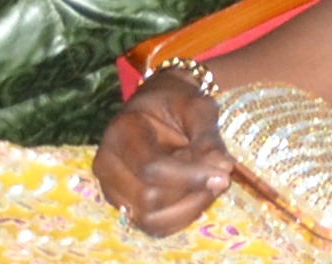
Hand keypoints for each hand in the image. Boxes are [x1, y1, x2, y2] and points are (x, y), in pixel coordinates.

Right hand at [88, 69, 234, 233]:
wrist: (157, 107)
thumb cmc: (178, 103)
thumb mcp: (197, 107)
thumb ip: (208, 136)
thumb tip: (222, 168)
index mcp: (121, 131)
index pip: (151, 167)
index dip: (190, 176)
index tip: (224, 175)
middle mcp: (107, 164)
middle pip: (149, 198)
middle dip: (191, 192)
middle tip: (220, 177)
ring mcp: (111, 189)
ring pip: (149, 219)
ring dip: (188, 208)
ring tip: (208, 185)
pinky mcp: (123, 206)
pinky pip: (152, 226)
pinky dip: (180, 217)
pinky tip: (196, 197)